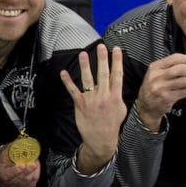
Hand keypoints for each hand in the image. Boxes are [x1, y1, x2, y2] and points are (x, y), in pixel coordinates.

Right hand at [0, 145, 40, 186]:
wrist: (5, 164)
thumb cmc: (4, 158)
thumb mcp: (5, 151)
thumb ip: (14, 149)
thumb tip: (23, 143)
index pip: (7, 175)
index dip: (15, 171)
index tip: (22, 165)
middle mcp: (6, 183)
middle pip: (19, 179)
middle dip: (28, 171)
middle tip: (34, 163)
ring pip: (27, 182)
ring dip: (33, 172)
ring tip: (36, 162)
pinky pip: (32, 184)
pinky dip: (35, 175)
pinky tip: (36, 168)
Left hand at [59, 44, 126, 172]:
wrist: (101, 139)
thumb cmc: (112, 124)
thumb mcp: (121, 109)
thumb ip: (118, 95)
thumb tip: (116, 85)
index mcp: (115, 97)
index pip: (117, 75)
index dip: (117, 61)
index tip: (116, 50)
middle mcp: (103, 96)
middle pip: (104, 74)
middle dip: (103, 59)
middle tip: (101, 47)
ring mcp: (91, 100)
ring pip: (88, 80)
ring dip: (85, 66)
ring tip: (83, 54)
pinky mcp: (80, 104)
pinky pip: (73, 90)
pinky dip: (68, 81)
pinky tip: (63, 73)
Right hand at [134, 53, 185, 129]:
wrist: (146, 105)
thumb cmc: (155, 87)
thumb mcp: (157, 74)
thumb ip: (170, 67)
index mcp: (155, 67)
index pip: (174, 58)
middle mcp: (156, 76)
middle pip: (180, 69)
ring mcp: (161, 88)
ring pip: (183, 81)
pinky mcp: (166, 98)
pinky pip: (184, 92)